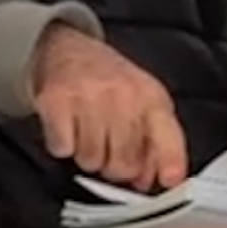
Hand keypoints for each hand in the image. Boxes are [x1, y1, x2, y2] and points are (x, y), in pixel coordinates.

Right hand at [32, 22, 187, 192]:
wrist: (66, 46)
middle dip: (114, 167)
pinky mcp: (56, 101)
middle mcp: (123, 95)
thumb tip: (146, 180)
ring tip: (86, 133)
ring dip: (86, 156)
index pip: (168, 137)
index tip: (169, 180)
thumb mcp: (142, 102)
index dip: (170, 164)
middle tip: (108, 150)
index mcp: (150, 97)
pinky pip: (63, 149)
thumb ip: (153, 142)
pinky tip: (68, 128)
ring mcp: (89, 97)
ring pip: (91, 161)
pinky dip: (62, 145)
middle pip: (124, 163)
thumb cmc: (106, 80)